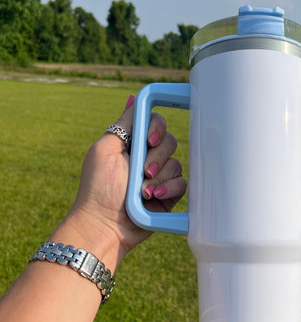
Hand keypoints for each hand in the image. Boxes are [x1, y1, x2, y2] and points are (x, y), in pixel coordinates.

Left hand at [64, 94, 185, 265]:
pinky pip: (181, 184)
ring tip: (142, 192)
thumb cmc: (98, 187)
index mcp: (132, 143)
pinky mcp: (168, 195)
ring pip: (177, 164)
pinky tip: (152, 199)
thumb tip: (134, 97)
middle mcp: (147, 158)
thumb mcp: (105, 149)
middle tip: (142, 172)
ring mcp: (159, 177)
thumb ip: (123, 124)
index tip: (148, 141)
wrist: (104, 224)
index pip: (156, 123)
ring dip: (159, 178)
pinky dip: (168, 190)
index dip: (157, 129)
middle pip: (170, 142)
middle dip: (157, 158)